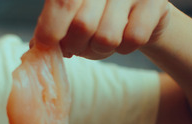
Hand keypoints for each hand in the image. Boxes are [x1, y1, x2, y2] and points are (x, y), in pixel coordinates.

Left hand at [33, 0, 171, 58]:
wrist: (140, 10)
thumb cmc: (96, 14)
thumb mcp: (68, 16)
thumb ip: (50, 26)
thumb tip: (35, 48)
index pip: (62, 3)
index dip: (51, 30)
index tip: (46, 44)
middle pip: (82, 26)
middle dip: (75, 46)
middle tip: (77, 47)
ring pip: (107, 38)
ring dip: (100, 50)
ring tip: (101, 41)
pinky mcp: (156, 2)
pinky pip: (133, 40)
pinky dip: (124, 49)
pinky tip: (124, 37)